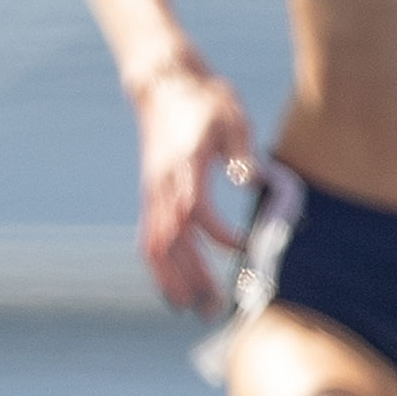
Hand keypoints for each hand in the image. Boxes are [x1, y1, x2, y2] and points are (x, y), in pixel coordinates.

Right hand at [130, 56, 255, 316]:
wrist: (165, 86)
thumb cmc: (204, 101)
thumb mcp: (230, 116)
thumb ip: (238, 150)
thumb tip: (245, 180)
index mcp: (184, 166)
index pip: (198, 213)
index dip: (222, 236)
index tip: (248, 247)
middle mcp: (162, 185)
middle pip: (171, 242)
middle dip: (192, 277)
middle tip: (216, 307)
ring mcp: (152, 193)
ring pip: (154, 247)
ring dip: (172, 281)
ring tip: (193, 309)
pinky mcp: (150, 197)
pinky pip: (148, 240)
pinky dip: (158, 269)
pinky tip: (175, 288)